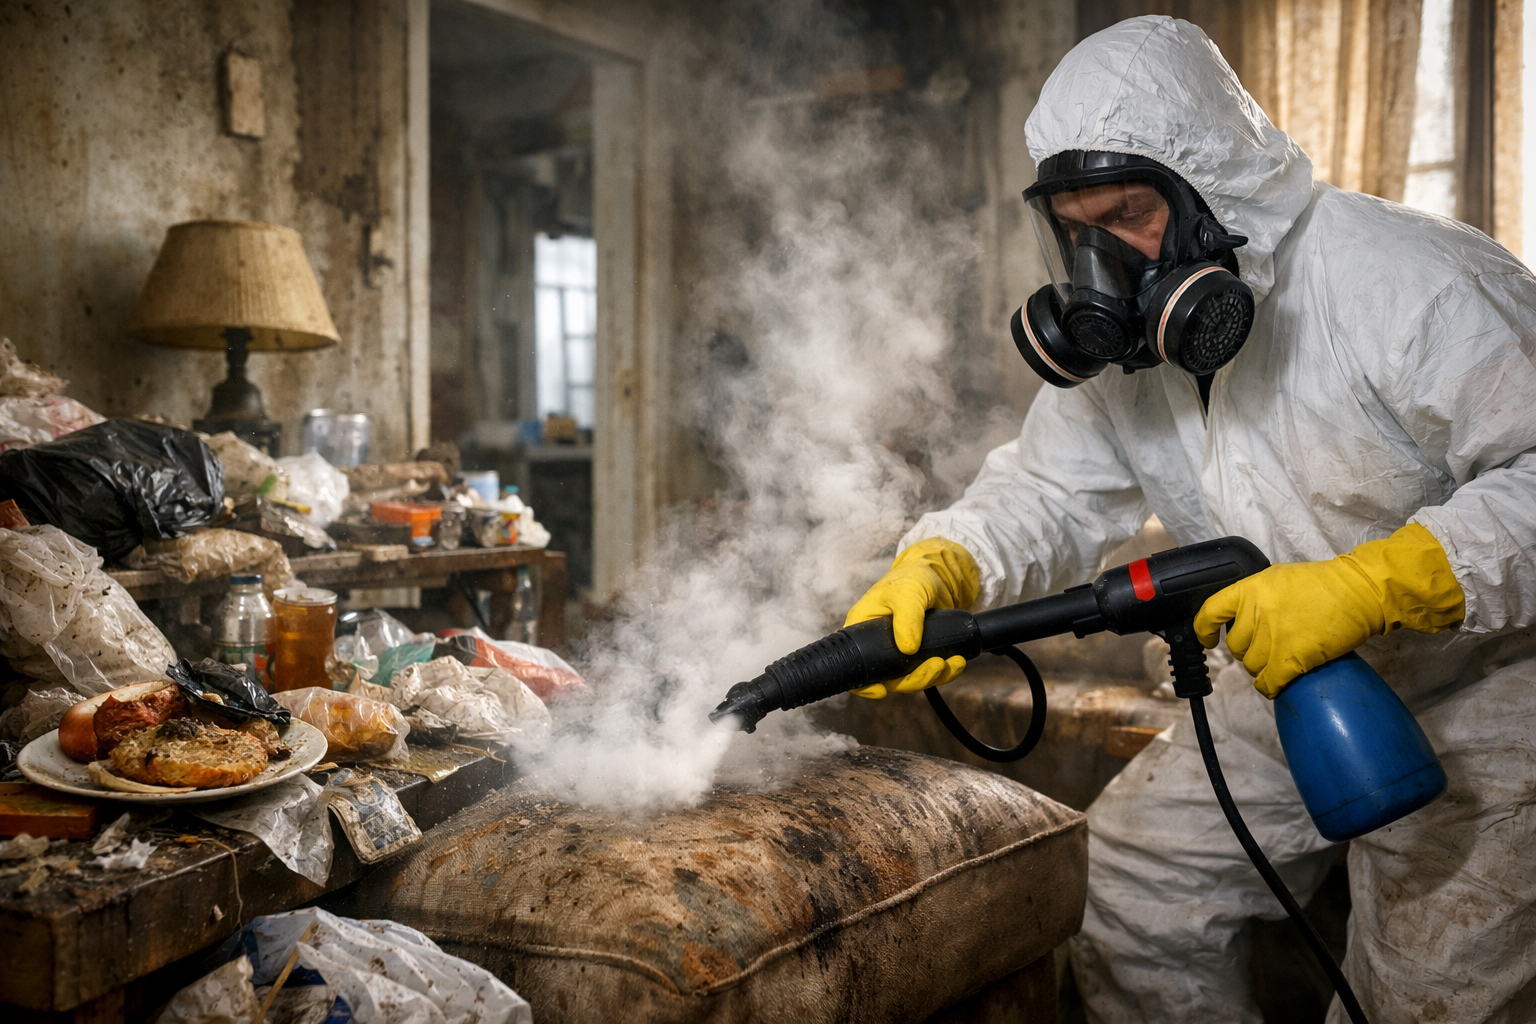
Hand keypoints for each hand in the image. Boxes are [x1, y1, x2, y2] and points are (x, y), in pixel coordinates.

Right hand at [843, 537, 979, 698]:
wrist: (938, 576)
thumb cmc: (912, 577)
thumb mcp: (907, 592)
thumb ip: (907, 617)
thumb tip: (908, 649)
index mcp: (863, 630)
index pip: (855, 665)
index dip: (864, 685)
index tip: (881, 691)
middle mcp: (878, 646)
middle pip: (890, 678)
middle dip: (915, 679)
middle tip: (936, 666)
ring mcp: (900, 652)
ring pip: (912, 678)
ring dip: (933, 676)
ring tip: (953, 663)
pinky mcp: (921, 653)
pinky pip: (929, 671)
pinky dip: (945, 671)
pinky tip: (957, 662)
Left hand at [1194, 524, 1464, 697]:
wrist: (1359, 592)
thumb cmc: (1324, 584)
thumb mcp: (1278, 579)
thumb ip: (1256, 597)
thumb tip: (1244, 618)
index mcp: (1249, 589)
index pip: (1210, 612)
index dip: (1203, 629)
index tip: (1207, 639)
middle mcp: (1255, 613)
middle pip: (1235, 647)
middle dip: (1248, 651)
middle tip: (1268, 647)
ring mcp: (1272, 637)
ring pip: (1251, 667)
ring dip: (1263, 668)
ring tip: (1281, 661)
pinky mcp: (1291, 659)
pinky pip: (1267, 683)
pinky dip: (1271, 686)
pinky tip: (1278, 682)